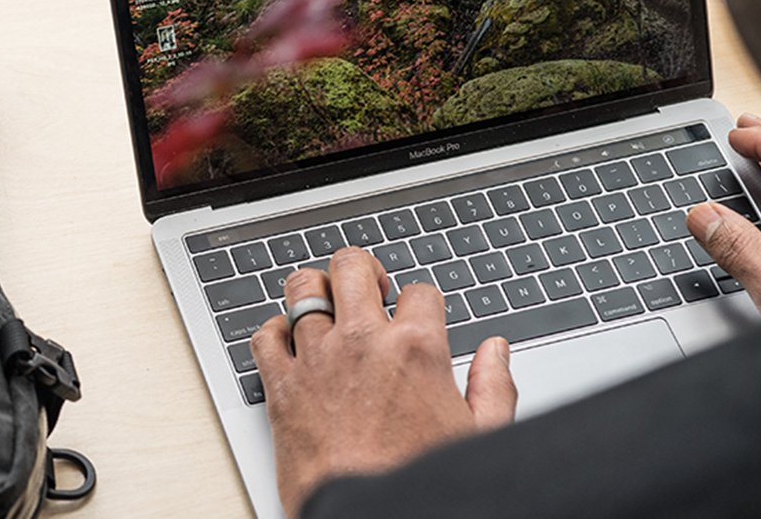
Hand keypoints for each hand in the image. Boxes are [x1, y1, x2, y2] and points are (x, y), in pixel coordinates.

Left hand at [249, 249, 515, 514]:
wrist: (368, 518)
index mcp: (416, 349)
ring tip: (325, 305)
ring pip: (302, 289)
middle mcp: (362, 343)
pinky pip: (264, 335)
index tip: (416, 318)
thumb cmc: (416, 480)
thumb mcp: (479, 436)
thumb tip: (496, 351)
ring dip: (314, 290)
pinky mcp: (281, 386)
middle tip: (367, 292)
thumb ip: (493, 386)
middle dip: (362, 271)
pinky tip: (289, 342)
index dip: (421, 303)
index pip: (420, 291)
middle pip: (352, 267)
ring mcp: (316, 360)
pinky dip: (273, 332)